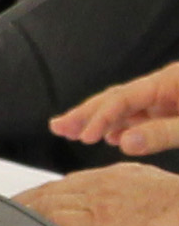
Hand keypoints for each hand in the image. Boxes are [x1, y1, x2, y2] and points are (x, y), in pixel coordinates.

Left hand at [18, 165, 178, 225]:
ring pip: (48, 204)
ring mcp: (99, 201)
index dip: (45, 193)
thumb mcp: (153, 191)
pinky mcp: (100, 222)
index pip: (70, 183)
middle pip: (52, 191)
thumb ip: (129, 196)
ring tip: (3, 224)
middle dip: (25, 201)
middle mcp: (103, 183)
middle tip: (2, 212)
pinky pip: (60, 224)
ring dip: (23, 214)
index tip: (28, 200)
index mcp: (116, 175)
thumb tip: (117, 211)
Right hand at [53, 58, 178, 155]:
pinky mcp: (174, 109)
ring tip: (71, 132)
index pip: (122, 97)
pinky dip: (121, 126)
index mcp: (170, 81)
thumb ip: (163, 133)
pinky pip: (141, 116)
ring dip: (98, 120)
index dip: (100, 117)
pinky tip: (109, 137)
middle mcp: (164, 87)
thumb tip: (124, 144)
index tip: (84, 138)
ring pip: (125, 107)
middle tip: (58, 127)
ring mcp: (169, 98)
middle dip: (85, 113)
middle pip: (116, 98)